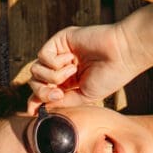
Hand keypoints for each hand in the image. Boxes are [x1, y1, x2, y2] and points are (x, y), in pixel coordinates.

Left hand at [27, 24, 141, 110]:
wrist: (121, 55)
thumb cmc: (109, 77)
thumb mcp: (84, 97)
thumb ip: (62, 102)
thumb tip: (39, 108)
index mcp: (69, 82)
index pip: (44, 91)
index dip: (35, 101)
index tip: (31, 111)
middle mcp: (62, 67)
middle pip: (36, 81)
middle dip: (43, 91)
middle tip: (59, 93)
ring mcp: (60, 53)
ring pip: (36, 69)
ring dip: (52, 76)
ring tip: (72, 72)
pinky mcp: (59, 40)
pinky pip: (42, 56)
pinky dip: (54, 63)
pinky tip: (71, 61)